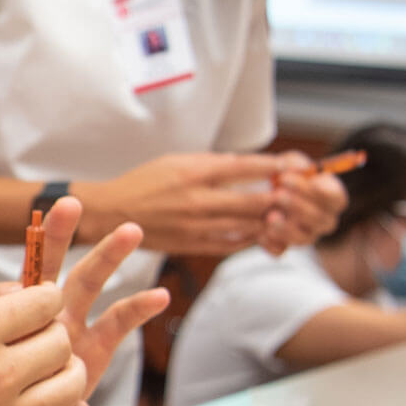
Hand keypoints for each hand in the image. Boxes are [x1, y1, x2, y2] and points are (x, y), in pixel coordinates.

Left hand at [0, 198, 172, 393]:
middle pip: (50, 266)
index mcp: (8, 314)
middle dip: (59, 235)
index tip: (9, 304)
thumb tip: (14, 326)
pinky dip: (138, 308)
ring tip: (132, 229)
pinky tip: (159, 296)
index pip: (6, 290)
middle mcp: (41, 313)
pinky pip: (118, 322)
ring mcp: (71, 326)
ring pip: (89, 284)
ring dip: (108, 257)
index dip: (5, 297)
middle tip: (68, 202)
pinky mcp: (96, 348)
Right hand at [72, 153, 284, 255]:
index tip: (292, 165)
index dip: (274, 166)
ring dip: (269, 220)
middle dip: (280, 197)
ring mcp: (196, 226)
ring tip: (280, 214)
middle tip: (294, 194)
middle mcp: (197, 199)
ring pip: (248, 226)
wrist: (111, 213)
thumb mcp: (175, 161)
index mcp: (193, 172)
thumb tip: (245, 164)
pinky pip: (232, 244)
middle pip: (255, 200)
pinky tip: (257, 231)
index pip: (246, 167)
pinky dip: (250, 238)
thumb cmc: (142, 183)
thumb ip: (211, 163)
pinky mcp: (192, 245)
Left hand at [260, 151, 347, 254]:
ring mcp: (306, 235)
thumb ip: (295, 162)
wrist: (258, 194)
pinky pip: (281, 250)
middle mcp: (323, 220)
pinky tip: (260, 234)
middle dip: (299, 206)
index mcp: (331, 198)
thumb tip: (300, 168)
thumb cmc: (282, 175)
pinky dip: (271, 243)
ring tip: (270, 216)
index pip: (336, 199)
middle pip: (320, 219)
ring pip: (304, 239)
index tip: (293, 180)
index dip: (319, 192)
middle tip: (278, 194)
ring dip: (287, 228)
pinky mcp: (285, 246)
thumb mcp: (288, 163)